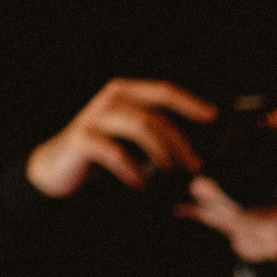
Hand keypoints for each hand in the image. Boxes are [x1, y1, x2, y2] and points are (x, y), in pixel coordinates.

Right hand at [25, 77, 214, 198]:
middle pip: (157, 114)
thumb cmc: (108, 155)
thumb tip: (206, 148)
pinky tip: (142, 186)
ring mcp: (96, 117)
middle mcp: (112, 100)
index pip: (165, 91)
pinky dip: (135, 170)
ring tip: (173, 176)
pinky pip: (116, 151)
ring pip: (141, 127)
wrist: (60, 169)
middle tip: (198, 166)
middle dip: (182, 141)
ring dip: (163, 154)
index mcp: (128, 94)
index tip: (216, 117)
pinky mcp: (82, 139)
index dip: (191, 102)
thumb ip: (164, 136)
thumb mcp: (138, 142)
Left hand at [175, 110, 276, 276]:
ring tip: (198, 208)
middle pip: (230, 228)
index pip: (239, 213)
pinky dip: (235, 237)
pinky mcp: (273, 270)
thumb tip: (275, 114)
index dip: (216, 200)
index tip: (198, 186)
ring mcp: (273, 260)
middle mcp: (275, 245)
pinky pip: (245, 253)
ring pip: (235, 241)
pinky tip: (222, 226)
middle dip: (209, 210)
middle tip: (194, 193)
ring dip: (221, 225)